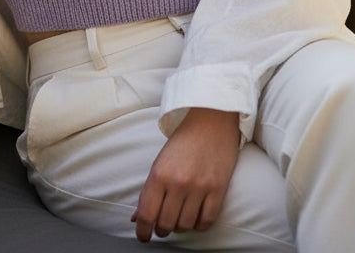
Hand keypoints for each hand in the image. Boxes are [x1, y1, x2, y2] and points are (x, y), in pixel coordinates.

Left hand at [131, 108, 239, 242]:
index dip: (142, 232)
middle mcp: (178, 183)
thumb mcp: (160, 162)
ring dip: (180, 226)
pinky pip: (206, 221)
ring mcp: (199, 186)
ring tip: (180, 216)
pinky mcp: (218, 188)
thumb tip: (136, 219)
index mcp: (159, 174)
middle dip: (162, 229)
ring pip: (185, 226)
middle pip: (165, 225)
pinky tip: (196, 215)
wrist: (211, 119)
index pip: (146, 215)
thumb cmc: (183, 141)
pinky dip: (199, 224)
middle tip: (163, 223)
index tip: (143, 236)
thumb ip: (148, 192)